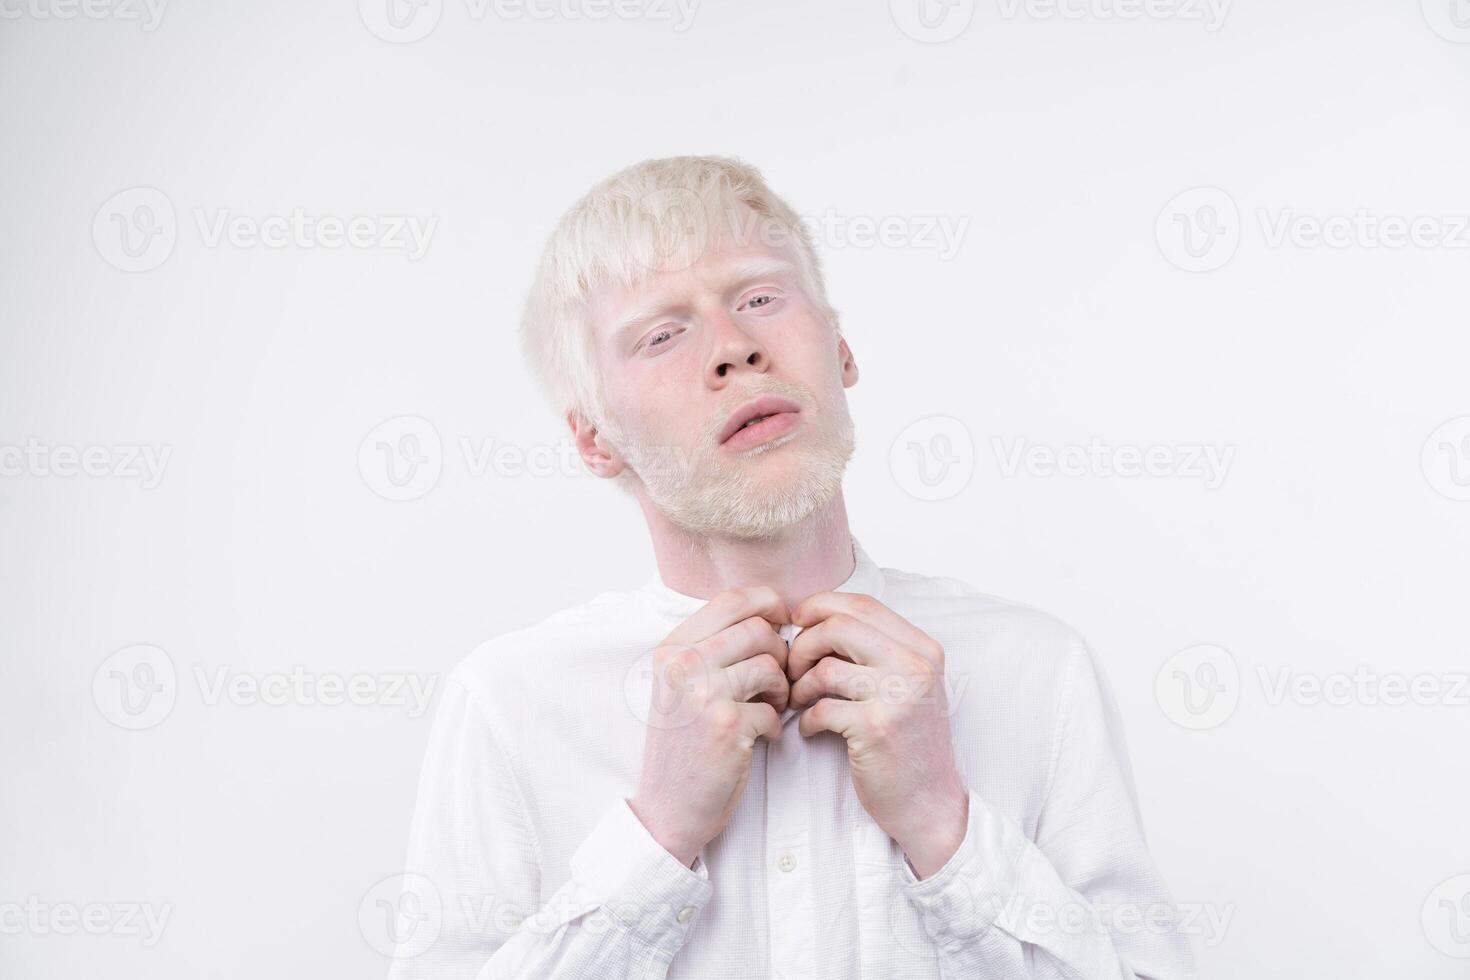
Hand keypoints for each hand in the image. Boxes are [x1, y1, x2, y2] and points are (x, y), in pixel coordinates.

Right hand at [629, 587, 792, 867]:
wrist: (666, 807)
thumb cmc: (683, 743)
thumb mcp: (681, 685)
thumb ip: (713, 648)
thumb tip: (770, 617)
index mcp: (672, 648)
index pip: (732, 599)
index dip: (769, 604)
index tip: (782, 626)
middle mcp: (683, 664)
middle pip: (759, 630)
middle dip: (780, 655)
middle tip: (775, 682)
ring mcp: (703, 693)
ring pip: (772, 665)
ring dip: (781, 690)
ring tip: (769, 708)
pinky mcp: (726, 725)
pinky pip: (774, 709)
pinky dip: (775, 725)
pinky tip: (759, 737)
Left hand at [786, 593, 968, 878]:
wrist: (931, 804)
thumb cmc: (908, 743)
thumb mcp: (906, 686)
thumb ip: (874, 651)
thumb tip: (814, 620)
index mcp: (923, 648)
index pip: (862, 604)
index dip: (819, 607)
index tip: (796, 625)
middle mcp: (916, 666)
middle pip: (838, 626)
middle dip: (803, 645)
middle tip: (792, 669)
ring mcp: (898, 696)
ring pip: (825, 667)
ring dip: (800, 686)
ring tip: (800, 702)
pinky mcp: (877, 728)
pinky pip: (821, 708)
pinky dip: (807, 719)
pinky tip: (812, 731)